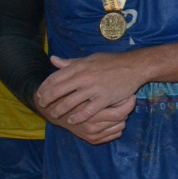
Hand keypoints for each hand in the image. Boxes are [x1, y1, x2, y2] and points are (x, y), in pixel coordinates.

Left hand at [35, 48, 171, 126]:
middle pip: (58, 90)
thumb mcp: (90, 58)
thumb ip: (71, 62)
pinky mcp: (105, 98)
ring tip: (55, 115)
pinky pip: (87, 111)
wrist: (135, 66)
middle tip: (43, 106)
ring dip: (59, 110)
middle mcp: (84, 77)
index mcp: (80, 66)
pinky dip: (78, 117)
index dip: (44, 87)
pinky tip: (72, 120)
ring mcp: (94, 88)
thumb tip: (53, 60)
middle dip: (47, 100)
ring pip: (70, 102)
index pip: (54, 78)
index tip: (40, 93)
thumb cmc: (112, 62)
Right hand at [51, 96, 135, 144]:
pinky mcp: (92, 140)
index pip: (120, 113)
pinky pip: (114, 134)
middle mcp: (92, 127)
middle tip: (127, 101)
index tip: (131, 96)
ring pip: (120, 127)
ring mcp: (92, 135)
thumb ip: (101, 91)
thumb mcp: (83, 89)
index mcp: (90, 114)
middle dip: (126, 110)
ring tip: (118, 108)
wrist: (54, 111)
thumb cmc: (71, 96)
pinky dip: (117, 127)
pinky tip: (113, 119)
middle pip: (121, 120)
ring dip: (122, 118)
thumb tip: (121, 90)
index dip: (129, 104)